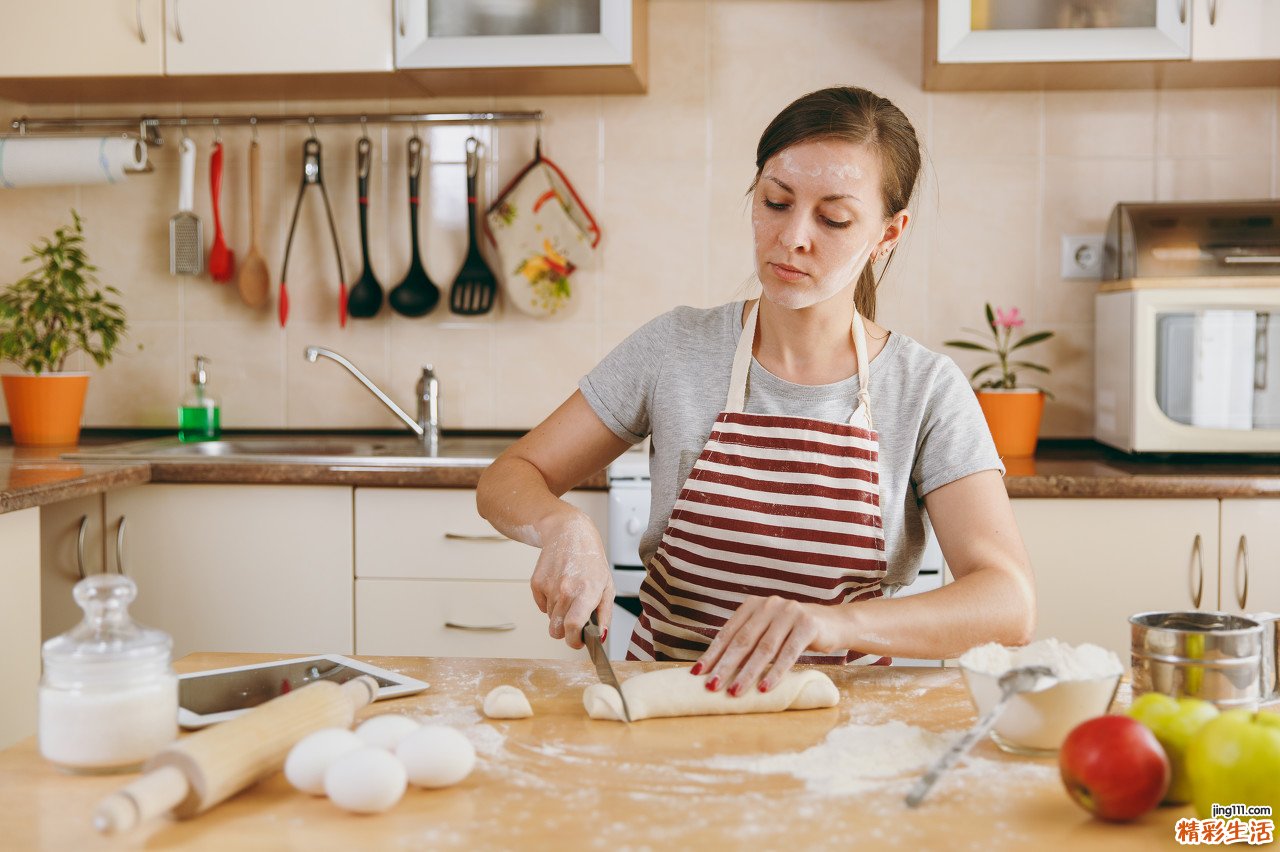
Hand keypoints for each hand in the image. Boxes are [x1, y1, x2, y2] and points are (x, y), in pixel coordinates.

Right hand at [529, 512, 613, 649]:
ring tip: (569, 595)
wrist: (568, 533)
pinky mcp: (536, 583)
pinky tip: (558, 586)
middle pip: (556, 630)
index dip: (574, 641)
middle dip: (565, 631)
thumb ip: (605, 614)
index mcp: (586, 592)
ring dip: (558, 614)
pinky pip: (541, 606)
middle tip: (574, 621)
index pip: (573, 627)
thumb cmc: (590, 560)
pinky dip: (549, 602)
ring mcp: (549, 586)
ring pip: (549, 619)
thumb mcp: (607, 586)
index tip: (577, 642)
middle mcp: (566, 590)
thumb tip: (602, 637)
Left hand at [692, 596, 840, 695]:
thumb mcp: (769, 632)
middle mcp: (769, 605)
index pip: (728, 632)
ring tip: (734, 692)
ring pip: (763, 648)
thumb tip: (717, 671)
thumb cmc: (793, 633)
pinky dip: (775, 672)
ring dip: (747, 673)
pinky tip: (765, 688)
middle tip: (711, 686)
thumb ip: (749, 642)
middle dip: (725, 665)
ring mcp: (789, 612)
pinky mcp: (807, 624)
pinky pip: (788, 652)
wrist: (834, 623)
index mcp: (753, 606)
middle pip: (742, 640)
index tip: (697, 673)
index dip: (713, 653)